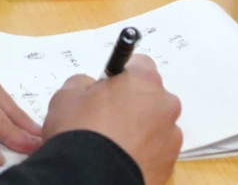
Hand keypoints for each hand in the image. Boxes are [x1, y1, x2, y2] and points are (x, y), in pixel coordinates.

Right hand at [42, 55, 181, 184]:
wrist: (89, 180)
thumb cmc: (79, 131)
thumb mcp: (66, 96)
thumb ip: (83, 83)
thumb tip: (92, 88)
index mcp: (144, 81)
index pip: (140, 65)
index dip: (121, 75)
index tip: (106, 89)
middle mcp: (165, 105)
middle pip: (151, 96)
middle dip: (133, 102)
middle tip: (106, 117)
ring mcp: (171, 137)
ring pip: (155, 124)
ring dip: (140, 129)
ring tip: (113, 143)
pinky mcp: (170, 165)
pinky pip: (156, 151)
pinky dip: (143, 152)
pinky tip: (121, 159)